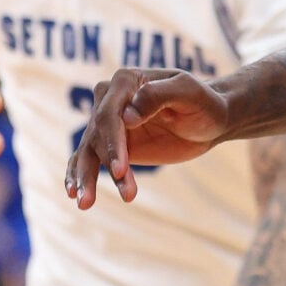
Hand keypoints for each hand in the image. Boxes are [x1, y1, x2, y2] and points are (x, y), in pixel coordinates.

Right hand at [67, 67, 230, 210]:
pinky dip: (78, 175)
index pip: (110, 113)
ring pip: (89, 150)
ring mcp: (109, 123)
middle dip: (102, 164)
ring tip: (85, 204)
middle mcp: (111, 99)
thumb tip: (128, 115)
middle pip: (97, 133)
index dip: (113, 142)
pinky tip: (75, 195)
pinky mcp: (112, 145)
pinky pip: (88, 159)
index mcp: (126, 81)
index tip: (119, 170)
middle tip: (118, 193)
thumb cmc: (203, 102)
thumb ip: (159, 95)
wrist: (210, 119)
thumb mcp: (189, 92)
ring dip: (86, 177)